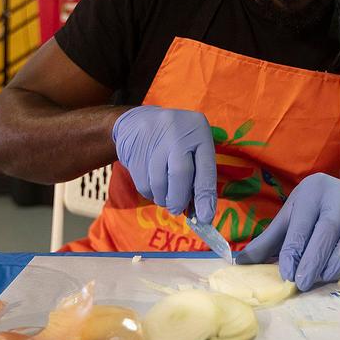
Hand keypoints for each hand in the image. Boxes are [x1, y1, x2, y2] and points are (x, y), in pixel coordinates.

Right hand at [112, 105, 216, 225]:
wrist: (136, 122)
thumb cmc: (174, 140)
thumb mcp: (192, 146)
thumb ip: (198, 174)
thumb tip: (200, 212)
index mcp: (198, 130)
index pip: (205, 167)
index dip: (205, 195)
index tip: (205, 217)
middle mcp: (177, 131)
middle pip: (180, 174)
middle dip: (179, 199)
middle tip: (178, 209)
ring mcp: (154, 139)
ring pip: (160, 182)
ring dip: (163, 198)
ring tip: (166, 195)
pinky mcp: (134, 150)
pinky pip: (144, 184)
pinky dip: (150, 193)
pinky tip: (153, 185)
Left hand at [236, 173, 339, 290]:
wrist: (335, 190)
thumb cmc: (308, 211)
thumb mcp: (286, 220)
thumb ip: (266, 242)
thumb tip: (238, 262)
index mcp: (311, 193)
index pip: (302, 224)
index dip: (295, 250)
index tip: (288, 274)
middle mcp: (339, 195)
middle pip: (329, 226)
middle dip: (316, 256)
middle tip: (304, 282)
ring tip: (328, 276)